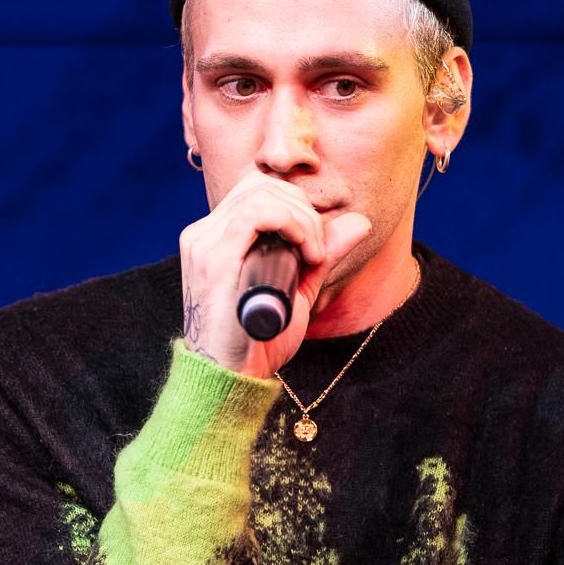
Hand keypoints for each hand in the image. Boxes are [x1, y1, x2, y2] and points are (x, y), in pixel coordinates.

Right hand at [179, 173, 371, 378]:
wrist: (233, 378)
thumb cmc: (259, 341)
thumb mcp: (299, 289)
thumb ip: (323, 253)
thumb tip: (359, 221)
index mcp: (217, 238)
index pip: (258, 189)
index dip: (297, 205)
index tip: (316, 245)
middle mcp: (204, 234)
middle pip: (262, 185)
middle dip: (304, 210)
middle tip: (319, 251)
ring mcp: (204, 243)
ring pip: (262, 194)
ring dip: (302, 219)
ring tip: (314, 255)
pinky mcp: (213, 256)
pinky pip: (256, 214)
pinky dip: (292, 225)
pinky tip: (306, 253)